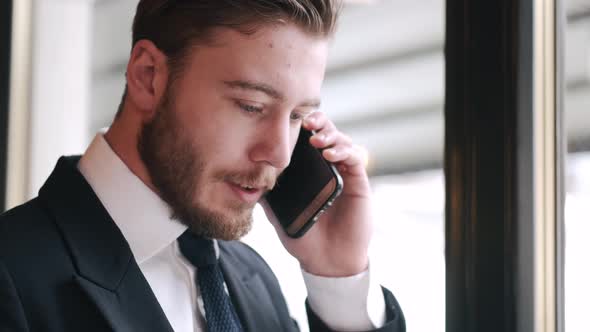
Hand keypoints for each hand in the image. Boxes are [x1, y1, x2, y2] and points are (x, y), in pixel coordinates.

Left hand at [261, 112, 372, 276]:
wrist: (326, 260)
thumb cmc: (305, 235)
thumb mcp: (278, 213)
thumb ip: (266, 195)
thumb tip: (243, 180)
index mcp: (309, 170)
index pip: (306, 139)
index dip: (300, 126)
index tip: (289, 121)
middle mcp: (328, 167)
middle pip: (326, 132)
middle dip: (318, 121)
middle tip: (306, 121)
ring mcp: (344, 173)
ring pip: (342, 141)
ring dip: (330, 135)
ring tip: (316, 140)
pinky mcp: (358, 182)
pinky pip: (354, 158)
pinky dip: (344, 151)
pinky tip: (329, 155)